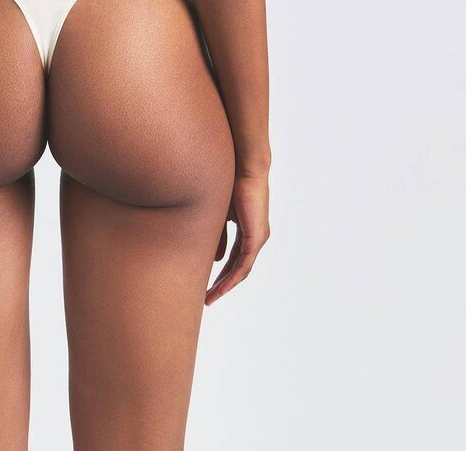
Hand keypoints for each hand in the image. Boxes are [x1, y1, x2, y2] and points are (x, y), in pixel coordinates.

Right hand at [206, 173, 268, 304]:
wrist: (245, 167)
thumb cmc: (230, 181)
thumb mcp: (219, 212)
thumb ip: (217, 233)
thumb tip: (214, 257)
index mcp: (247, 228)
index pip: (234, 256)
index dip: (221, 270)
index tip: (207, 281)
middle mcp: (256, 235)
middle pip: (238, 267)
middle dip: (222, 283)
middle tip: (207, 296)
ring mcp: (258, 237)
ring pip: (242, 269)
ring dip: (226, 284)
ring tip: (210, 296)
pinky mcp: (256, 237)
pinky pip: (244, 264)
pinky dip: (232, 277)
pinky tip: (221, 287)